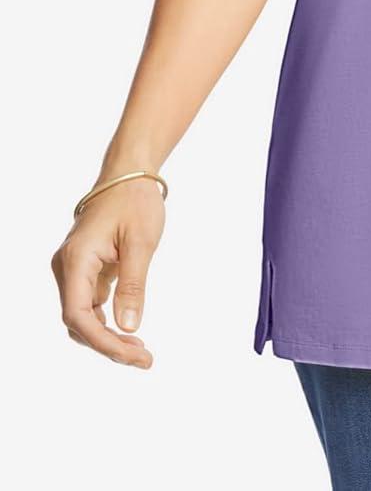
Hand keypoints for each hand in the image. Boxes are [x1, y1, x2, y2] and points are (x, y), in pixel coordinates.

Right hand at [50, 175, 164, 367]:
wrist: (129, 172)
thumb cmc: (135, 200)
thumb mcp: (141, 242)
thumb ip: (132, 285)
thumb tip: (128, 327)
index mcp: (75, 260)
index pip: (78, 316)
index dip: (103, 342)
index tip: (133, 354)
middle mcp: (66, 267)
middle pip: (77, 322)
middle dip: (107, 344)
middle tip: (144, 358)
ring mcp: (73, 269)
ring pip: (82, 316)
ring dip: (107, 336)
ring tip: (140, 350)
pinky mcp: (84, 269)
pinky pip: (89, 304)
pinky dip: (107, 321)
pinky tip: (129, 330)